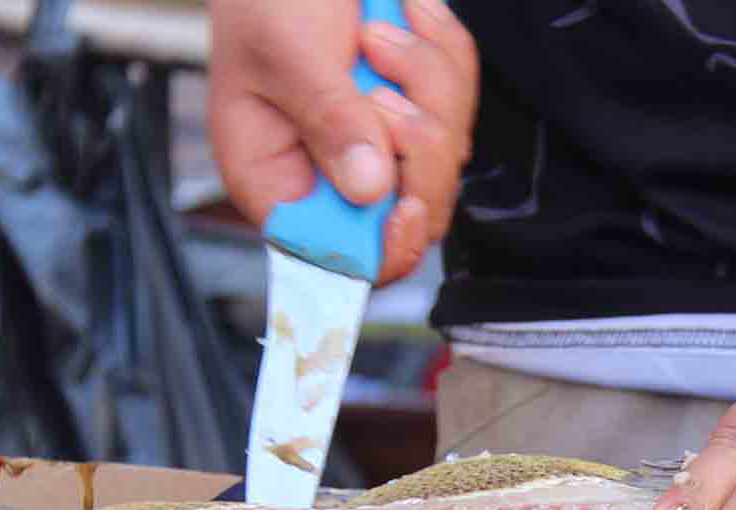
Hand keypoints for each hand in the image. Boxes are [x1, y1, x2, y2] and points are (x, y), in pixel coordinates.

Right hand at [209, 0, 477, 284]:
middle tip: (382, 82)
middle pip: (411, 214)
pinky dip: (443, 54)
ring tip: (378, 30)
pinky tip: (405, 17)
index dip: (382, 248)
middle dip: (419, 144)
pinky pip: (460, 105)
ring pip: (446, 155)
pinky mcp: (414, 110)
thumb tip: (370, 190)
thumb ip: (328, 119)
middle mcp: (328, 176)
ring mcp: (379, 145)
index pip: (337, 260)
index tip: (406, 204)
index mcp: (275, 182)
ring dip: (428, 81)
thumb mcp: (286, 52)